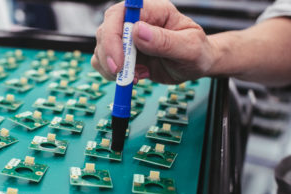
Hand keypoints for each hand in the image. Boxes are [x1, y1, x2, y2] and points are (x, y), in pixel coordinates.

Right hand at [91, 0, 217, 83]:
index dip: (113, 36)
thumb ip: (164, 41)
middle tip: (122, 75)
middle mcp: (136, 21)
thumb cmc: (196, 53)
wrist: (195, 65)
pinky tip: (134, 77)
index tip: (120, 62)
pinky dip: (112, 75)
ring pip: (101, 48)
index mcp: (153, 11)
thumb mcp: (189, 48)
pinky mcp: (123, 54)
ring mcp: (127, 38)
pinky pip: (104, 62)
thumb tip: (137, 32)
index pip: (121, 14)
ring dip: (111, 68)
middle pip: (106, 30)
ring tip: (136, 77)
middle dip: (109, 56)